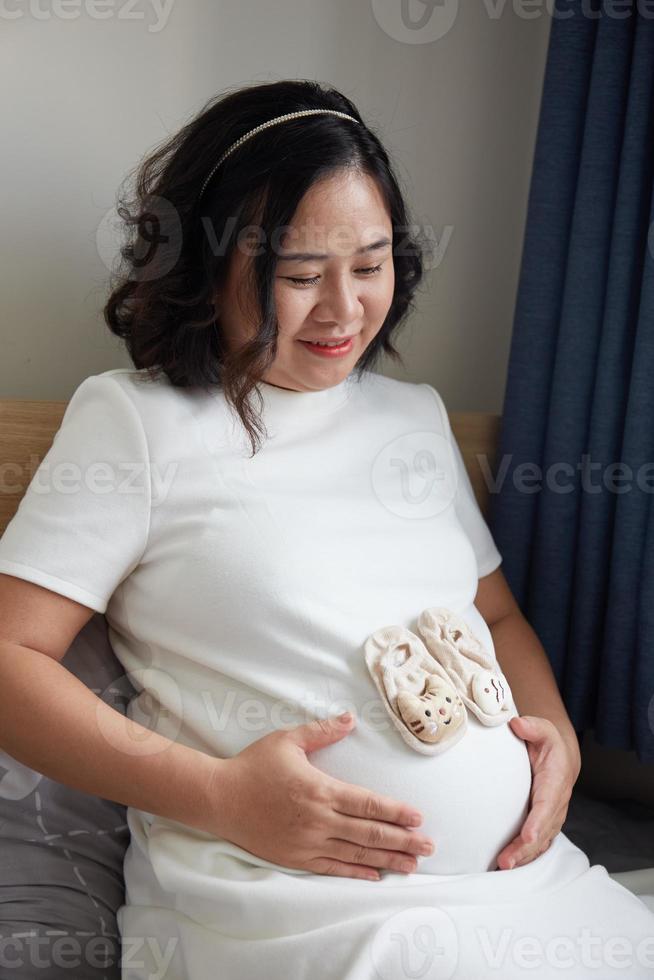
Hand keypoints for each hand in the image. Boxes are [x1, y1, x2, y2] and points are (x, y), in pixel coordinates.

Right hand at [209, 713, 435, 880]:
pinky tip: (375, 875)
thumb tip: (350, 719)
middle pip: (369, 833)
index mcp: (320, 789)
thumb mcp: (288, 740)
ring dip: (387, 859)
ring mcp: (307, 842)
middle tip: (428, 847)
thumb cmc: (254, 765)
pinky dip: (356, 872)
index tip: (418, 818)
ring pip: (356, 854)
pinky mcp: (296, 857)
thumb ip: (322, 731)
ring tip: (412, 864)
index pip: (367, 803)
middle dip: (402, 840)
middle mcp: (318, 819)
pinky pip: (332, 868)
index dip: (396, 812)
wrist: (220, 798)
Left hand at [495, 715, 579, 870]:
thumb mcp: (542, 729)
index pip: (547, 805)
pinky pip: (536, 845)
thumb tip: (517, 725)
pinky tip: (508, 866)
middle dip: (525, 849)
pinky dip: (524, 857)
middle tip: (506, 861)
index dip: (538, 822)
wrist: (561, 758)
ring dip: (522, 857)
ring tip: (502, 867)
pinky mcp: (544, 825)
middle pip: (542, 832)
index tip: (528, 835)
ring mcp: (551, 818)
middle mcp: (556, 805)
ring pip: (539, 843)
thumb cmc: (548, 744)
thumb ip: (532, 727)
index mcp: (555, 782)